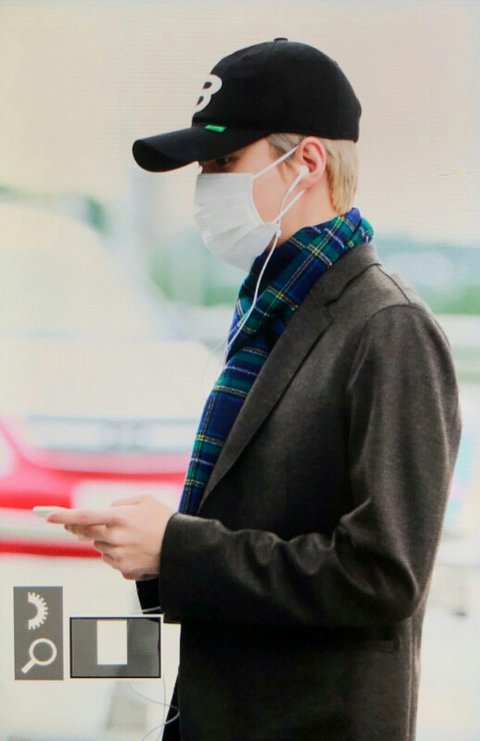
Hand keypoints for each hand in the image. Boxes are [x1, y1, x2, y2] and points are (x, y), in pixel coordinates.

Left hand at [47, 495, 174, 579]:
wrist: (182, 548)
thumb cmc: (164, 520)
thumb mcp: (145, 499)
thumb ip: (120, 503)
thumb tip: (104, 511)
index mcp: (119, 517)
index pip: (84, 516)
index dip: (64, 516)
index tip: (47, 516)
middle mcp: (115, 538)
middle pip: (86, 534)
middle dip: (79, 529)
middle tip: (76, 525)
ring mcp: (118, 555)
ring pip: (98, 546)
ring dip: (104, 540)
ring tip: (128, 536)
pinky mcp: (123, 570)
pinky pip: (109, 559)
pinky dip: (115, 553)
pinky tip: (133, 549)